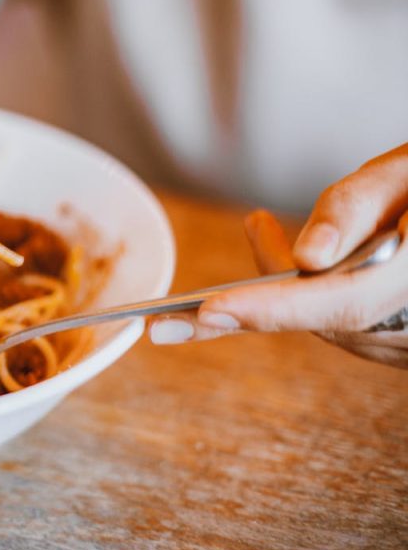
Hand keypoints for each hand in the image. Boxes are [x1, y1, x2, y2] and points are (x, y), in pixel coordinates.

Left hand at [150, 143, 407, 367]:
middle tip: (165, 319)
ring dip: (278, 288)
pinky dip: (305, 294)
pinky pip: (339, 321)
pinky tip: (295, 258)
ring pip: (324, 322)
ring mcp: (406, 341)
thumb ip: (358, 208)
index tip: (210, 312)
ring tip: (258, 225)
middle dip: (249, 304)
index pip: (336, 301)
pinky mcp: (397, 341)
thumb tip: (306, 255)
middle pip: (320, 318)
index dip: (269, 308)